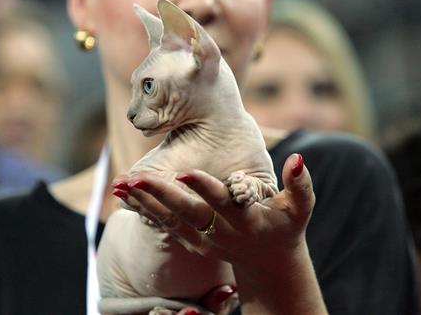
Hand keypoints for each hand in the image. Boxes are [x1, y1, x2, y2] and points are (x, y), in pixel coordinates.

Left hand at [114, 153, 326, 314]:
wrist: (268, 261)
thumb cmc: (285, 226)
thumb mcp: (299, 208)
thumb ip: (300, 185)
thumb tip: (297, 158)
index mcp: (245, 220)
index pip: (222, 202)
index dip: (204, 188)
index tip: (183, 173)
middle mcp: (221, 232)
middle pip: (186, 212)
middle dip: (160, 194)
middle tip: (135, 177)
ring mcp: (203, 240)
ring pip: (169, 220)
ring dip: (143, 202)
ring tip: (120, 184)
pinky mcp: (191, 242)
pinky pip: (163, 225)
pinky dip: (143, 210)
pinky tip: (125, 196)